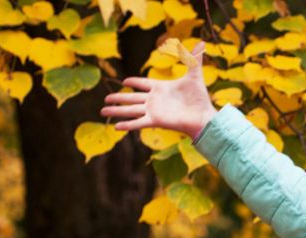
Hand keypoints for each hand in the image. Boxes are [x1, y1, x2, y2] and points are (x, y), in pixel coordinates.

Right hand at [101, 41, 218, 138]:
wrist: (203, 116)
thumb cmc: (199, 98)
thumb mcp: (194, 75)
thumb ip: (194, 59)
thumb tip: (202, 42)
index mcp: (161, 88)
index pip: (144, 83)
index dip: (135, 82)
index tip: (125, 81)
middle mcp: (154, 100)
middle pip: (132, 97)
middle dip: (118, 97)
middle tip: (105, 98)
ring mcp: (153, 111)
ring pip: (130, 109)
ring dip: (117, 110)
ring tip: (103, 111)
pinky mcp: (155, 121)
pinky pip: (138, 122)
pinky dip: (127, 124)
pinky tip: (116, 126)